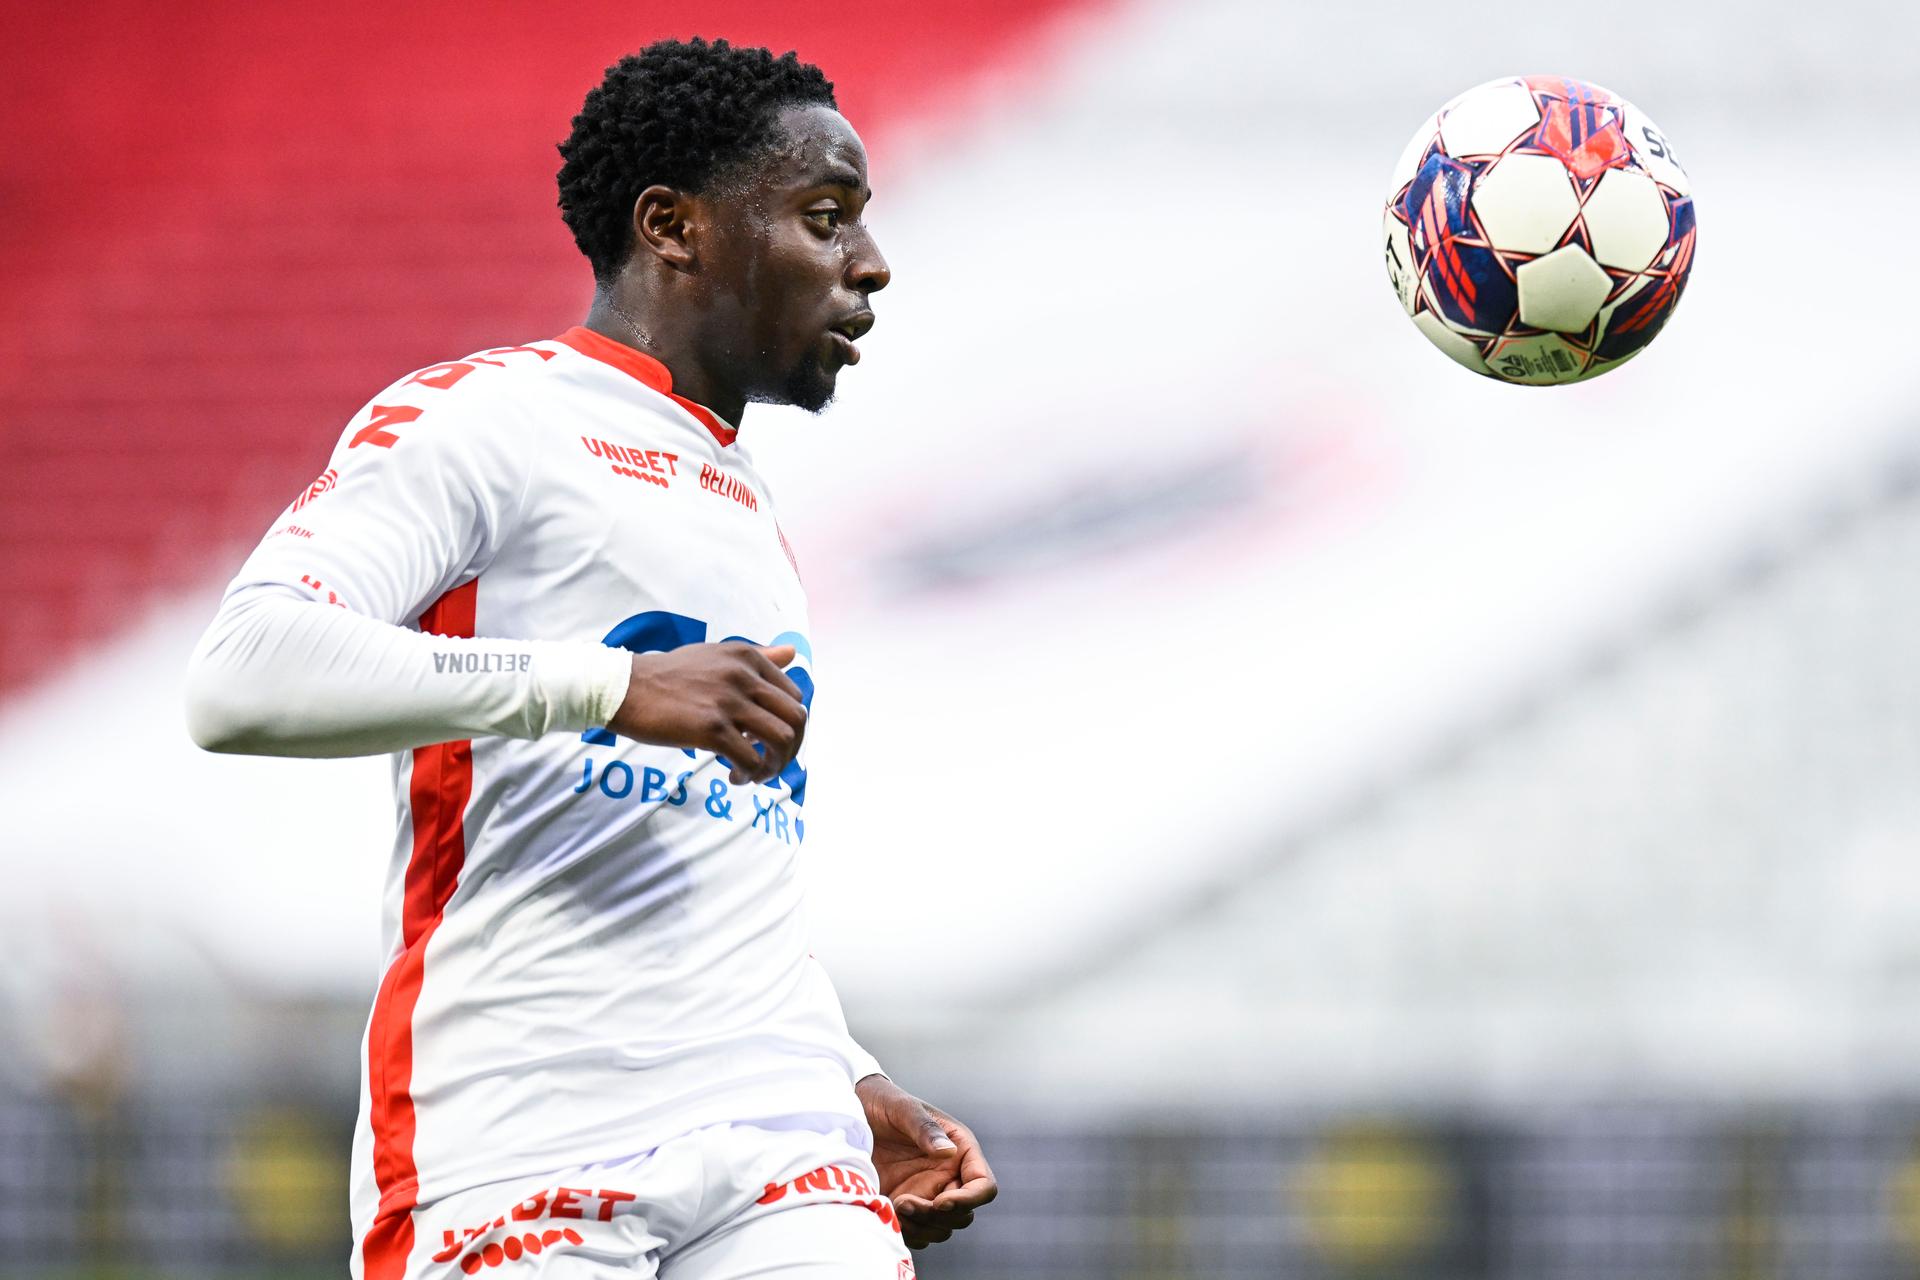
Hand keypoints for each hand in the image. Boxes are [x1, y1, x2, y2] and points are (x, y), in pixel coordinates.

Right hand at [606, 643, 805, 784]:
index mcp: (747, 657)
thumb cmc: (669, 675)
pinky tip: (734, 776)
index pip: (794, 696)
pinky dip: (750, 774)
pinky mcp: (711, 728)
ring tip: (755, 774)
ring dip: (775, 766)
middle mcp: (744, 675)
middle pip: (796, 719)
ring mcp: (728, 701)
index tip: (771, 740)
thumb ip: (758, 656)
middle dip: (791, 749)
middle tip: (772, 763)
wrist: (624, 687)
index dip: (790, 725)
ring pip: (781, 740)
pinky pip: (751, 760)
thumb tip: (792, 653)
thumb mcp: (717, 655)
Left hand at [857, 1074, 997, 1249]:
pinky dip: (906, 1232)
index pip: (983, 1185)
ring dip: (921, 1226)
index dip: (969, 1200)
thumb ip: (925, 1128)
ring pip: (941, 1228)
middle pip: (963, 1214)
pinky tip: (886, 1212)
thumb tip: (948, 1152)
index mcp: (959, 1150)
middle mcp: (948, 1176)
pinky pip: (917, 1233)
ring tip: (894, 1206)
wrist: (851, 1113)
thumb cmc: (883, 1103)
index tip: (940, 1202)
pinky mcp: (904, 1206)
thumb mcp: (902, 1109)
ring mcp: (926, 1193)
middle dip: (937, 1216)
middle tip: (904, 1202)